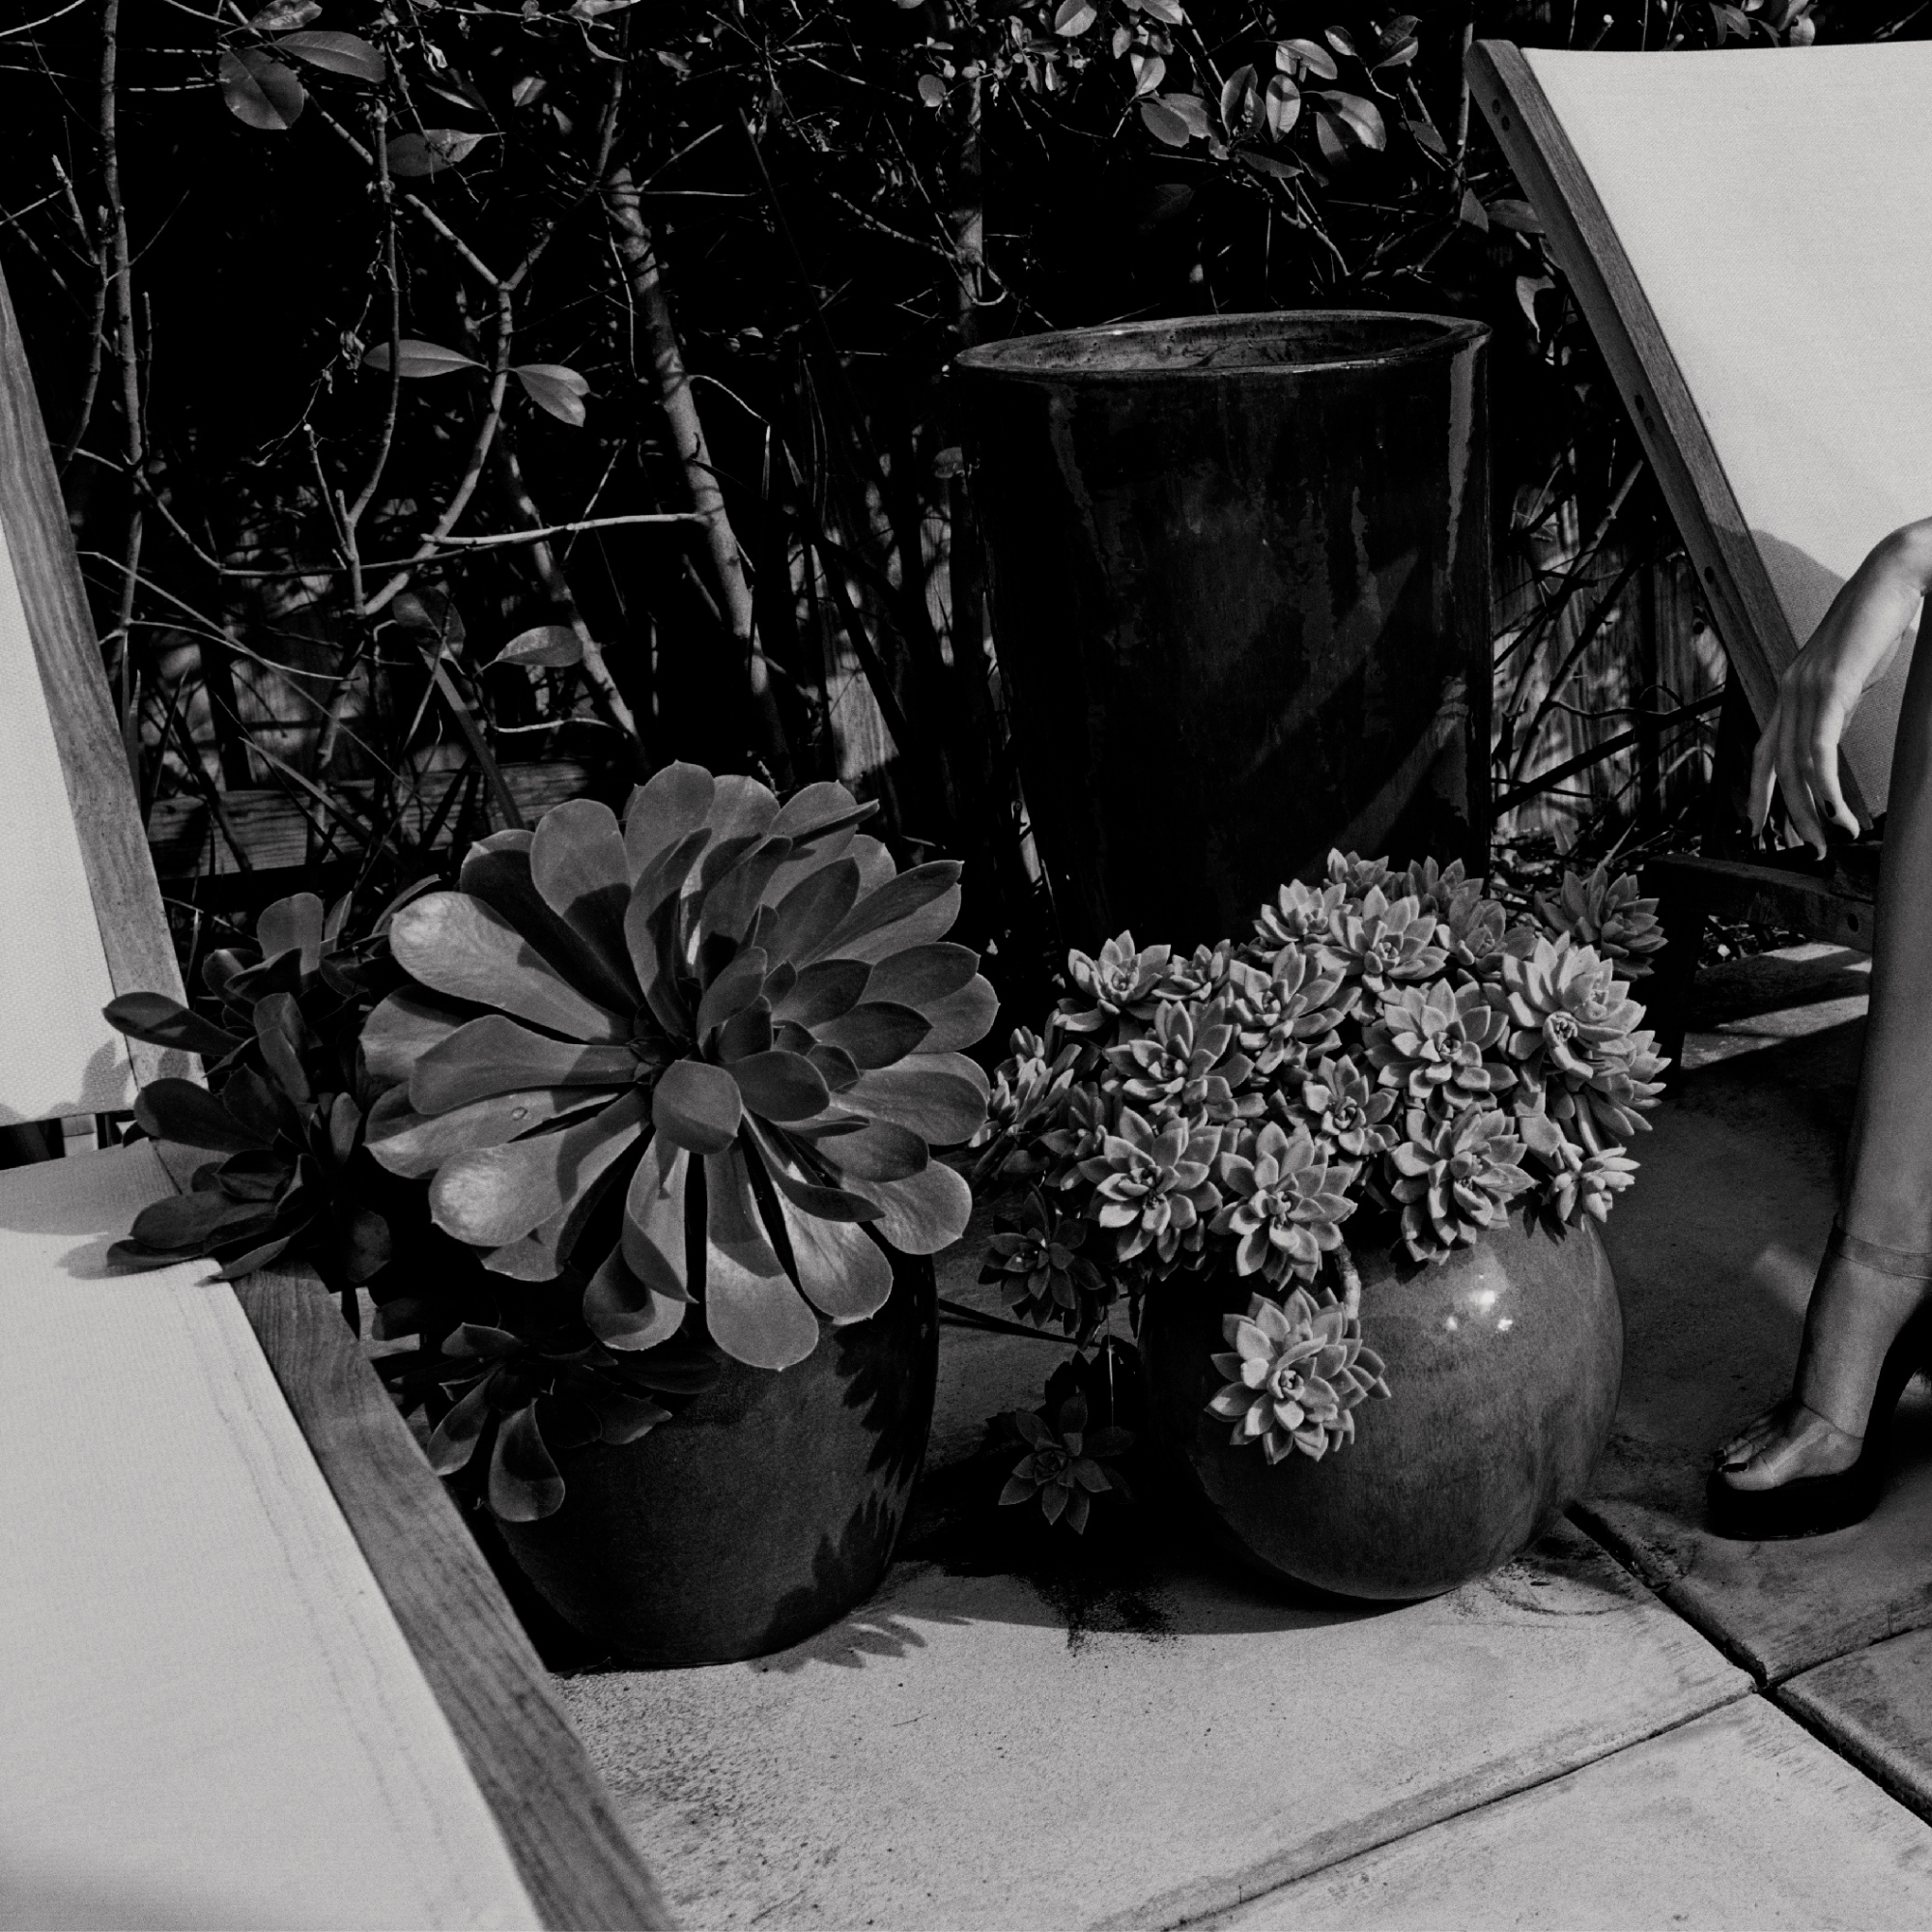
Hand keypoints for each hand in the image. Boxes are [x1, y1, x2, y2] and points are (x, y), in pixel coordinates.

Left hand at [1750, 519, 1931, 854]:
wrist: (1894, 575)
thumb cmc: (1879, 621)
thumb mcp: (1851, 673)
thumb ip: (1837, 703)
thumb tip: (1834, 732)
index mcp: (1791, 689)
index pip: (1763, 751)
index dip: (1758, 791)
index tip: (1760, 826)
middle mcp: (1789, 691)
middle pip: (1776, 768)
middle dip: (1788, 814)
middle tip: (1806, 847)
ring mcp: (1805, 689)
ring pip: (1797, 767)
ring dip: (1811, 810)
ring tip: (1829, 840)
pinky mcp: (1829, 689)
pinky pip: (1819, 751)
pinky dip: (1826, 788)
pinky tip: (1837, 813)